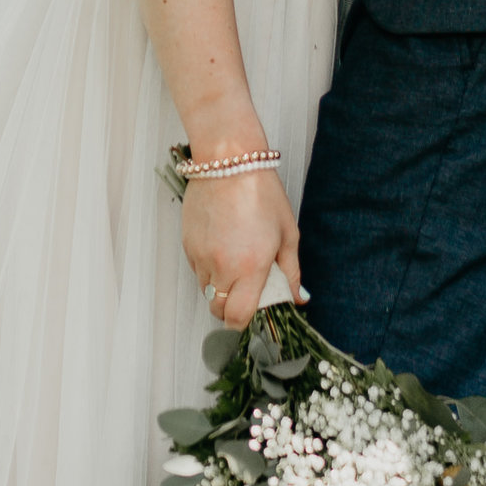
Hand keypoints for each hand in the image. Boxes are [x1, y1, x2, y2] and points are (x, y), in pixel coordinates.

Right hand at [182, 163, 304, 330]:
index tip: (253, 315)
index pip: (238, 317)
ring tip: (235, 263)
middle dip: (230, 309)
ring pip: (206, 291)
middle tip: (246, 292)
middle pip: (218, 310)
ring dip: (220, 288)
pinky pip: (197, 270)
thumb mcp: (287, 233)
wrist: (228, 162)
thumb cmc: (261, 193)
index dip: (243, 323)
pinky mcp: (188, 245)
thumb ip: (291, 271)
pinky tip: (222, 247)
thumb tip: (298, 297)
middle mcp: (222, 266)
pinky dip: (209, 269)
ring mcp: (201, 256)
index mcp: (251, 267)